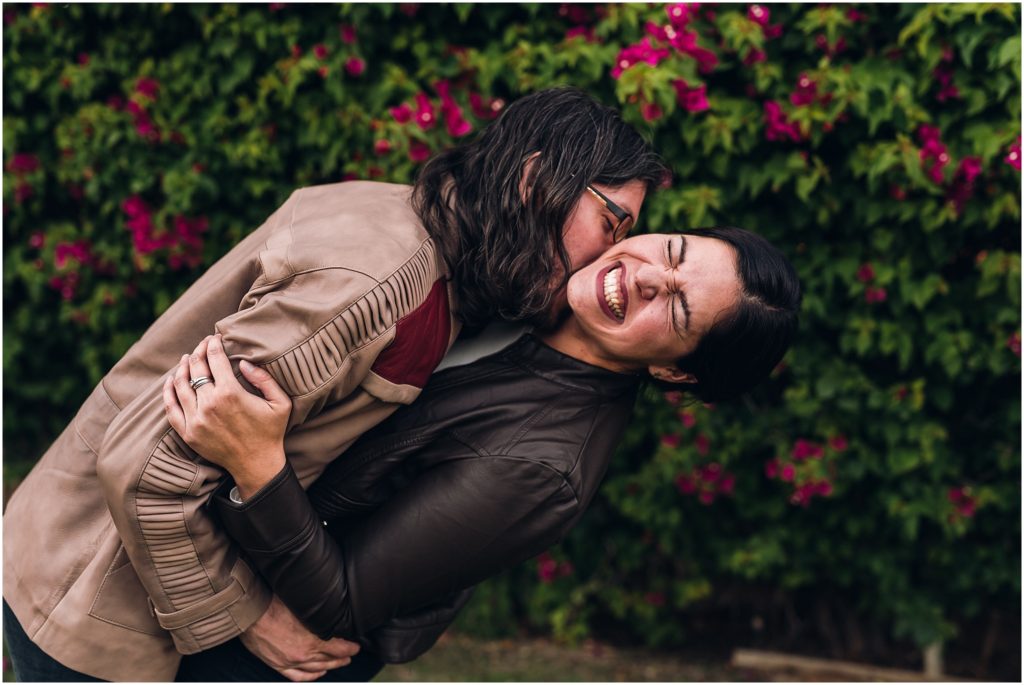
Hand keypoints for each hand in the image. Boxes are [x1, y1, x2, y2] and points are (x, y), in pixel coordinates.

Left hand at [163, 334, 291, 496]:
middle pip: (196, 368)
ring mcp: (196, 419)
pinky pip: (171, 407)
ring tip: (187, 359)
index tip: (215, 338)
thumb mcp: (280, 403)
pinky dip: (168, 391)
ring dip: (183, 367)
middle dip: (198, 351)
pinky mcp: (188, 432)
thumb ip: (264, 379)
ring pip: (180, 384)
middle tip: (203, 345)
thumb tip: (243, 363)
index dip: (213, 344)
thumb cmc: (270, 432)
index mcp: (231, 393)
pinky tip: (171, 380)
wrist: (256, 465)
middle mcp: (209, 404)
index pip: (215, 359)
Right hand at [241, 595, 360, 681]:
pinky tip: (318, 673)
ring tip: (339, 663)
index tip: (355, 646)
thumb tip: (331, 609)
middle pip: (328, 659)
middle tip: (351, 654)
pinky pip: (298, 676)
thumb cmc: (272, 604)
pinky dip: (311, 676)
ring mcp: (289, 662)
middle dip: (342, 657)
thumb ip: (318, 612)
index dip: (349, 648)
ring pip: (316, 669)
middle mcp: (302, 655)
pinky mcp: (277, 665)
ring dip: (330, 666)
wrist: (249, 614)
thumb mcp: (302, 605)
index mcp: (310, 640)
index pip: (338, 648)